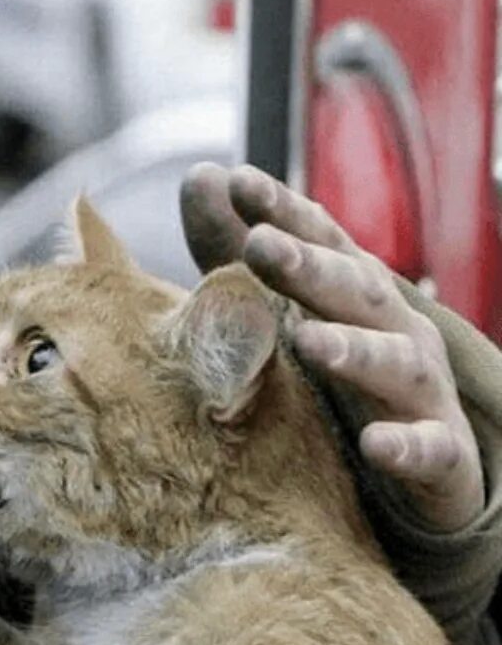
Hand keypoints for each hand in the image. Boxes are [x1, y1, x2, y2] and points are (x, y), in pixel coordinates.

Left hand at [180, 162, 483, 530]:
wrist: (408, 470)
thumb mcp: (277, 307)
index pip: (320, 240)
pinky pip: (433, 452)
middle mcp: (394, 331)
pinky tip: (375, 444)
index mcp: (352, 292)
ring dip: (355, 350)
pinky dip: (409, 447)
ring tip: (308, 341)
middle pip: (356, 291)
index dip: (283, 210)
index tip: (238, 182)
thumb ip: (232, 248)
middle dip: (311, 267)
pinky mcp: (444, 459)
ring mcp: (422, 392)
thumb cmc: (331, 376)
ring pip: (396, 363)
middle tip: (261, 245)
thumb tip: (201, 174)